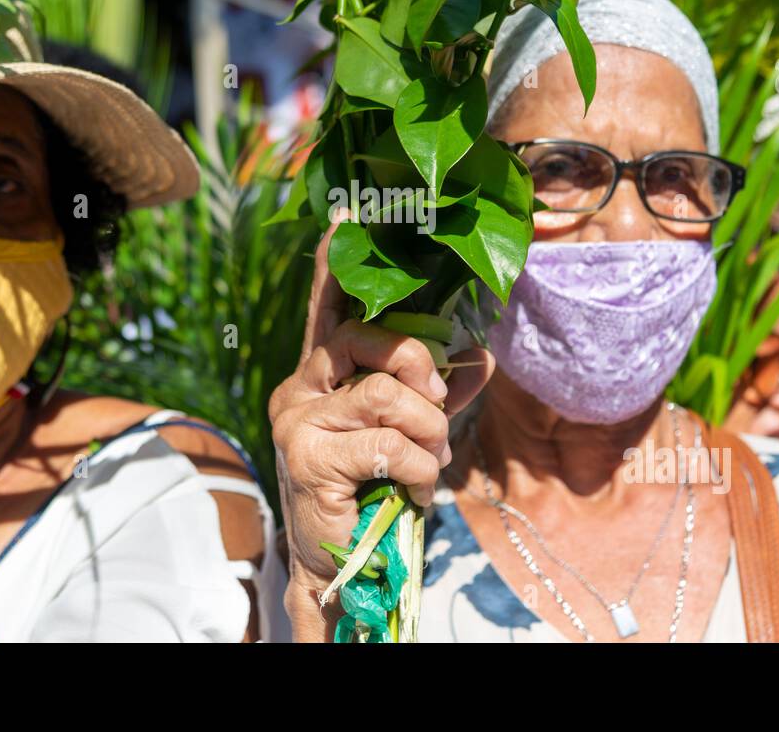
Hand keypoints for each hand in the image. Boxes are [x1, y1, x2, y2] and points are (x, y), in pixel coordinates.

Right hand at [268, 223, 493, 620]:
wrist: (340, 562)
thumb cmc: (373, 486)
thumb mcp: (408, 432)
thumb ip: (435, 393)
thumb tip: (481, 360)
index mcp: (321, 372)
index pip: (326, 306)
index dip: (334, 263)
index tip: (345, 216)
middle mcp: (300, 386)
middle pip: (361, 336)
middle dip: (414, 363)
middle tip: (435, 403)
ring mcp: (297, 420)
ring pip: (383, 393)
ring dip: (425, 429)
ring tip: (428, 459)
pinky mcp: (307, 456)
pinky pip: (388, 443)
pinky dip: (417, 468)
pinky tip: (411, 489)